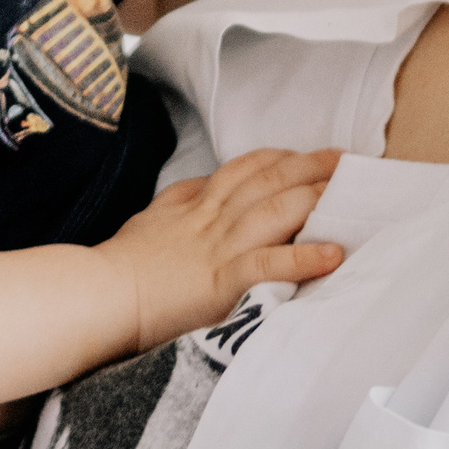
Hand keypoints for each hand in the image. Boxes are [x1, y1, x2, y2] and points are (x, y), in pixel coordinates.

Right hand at [92, 147, 343, 351]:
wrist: (99, 294)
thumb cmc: (122, 264)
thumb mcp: (152, 218)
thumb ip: (181, 199)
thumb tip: (202, 183)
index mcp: (197, 203)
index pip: (245, 168)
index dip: (280, 158)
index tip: (307, 154)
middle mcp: (212, 218)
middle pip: (269, 180)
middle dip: (310, 166)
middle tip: (347, 159)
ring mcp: (218, 247)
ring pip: (274, 211)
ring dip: (314, 199)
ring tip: (349, 193)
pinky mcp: (221, 281)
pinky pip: (268, 264)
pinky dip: (302, 257)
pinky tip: (332, 255)